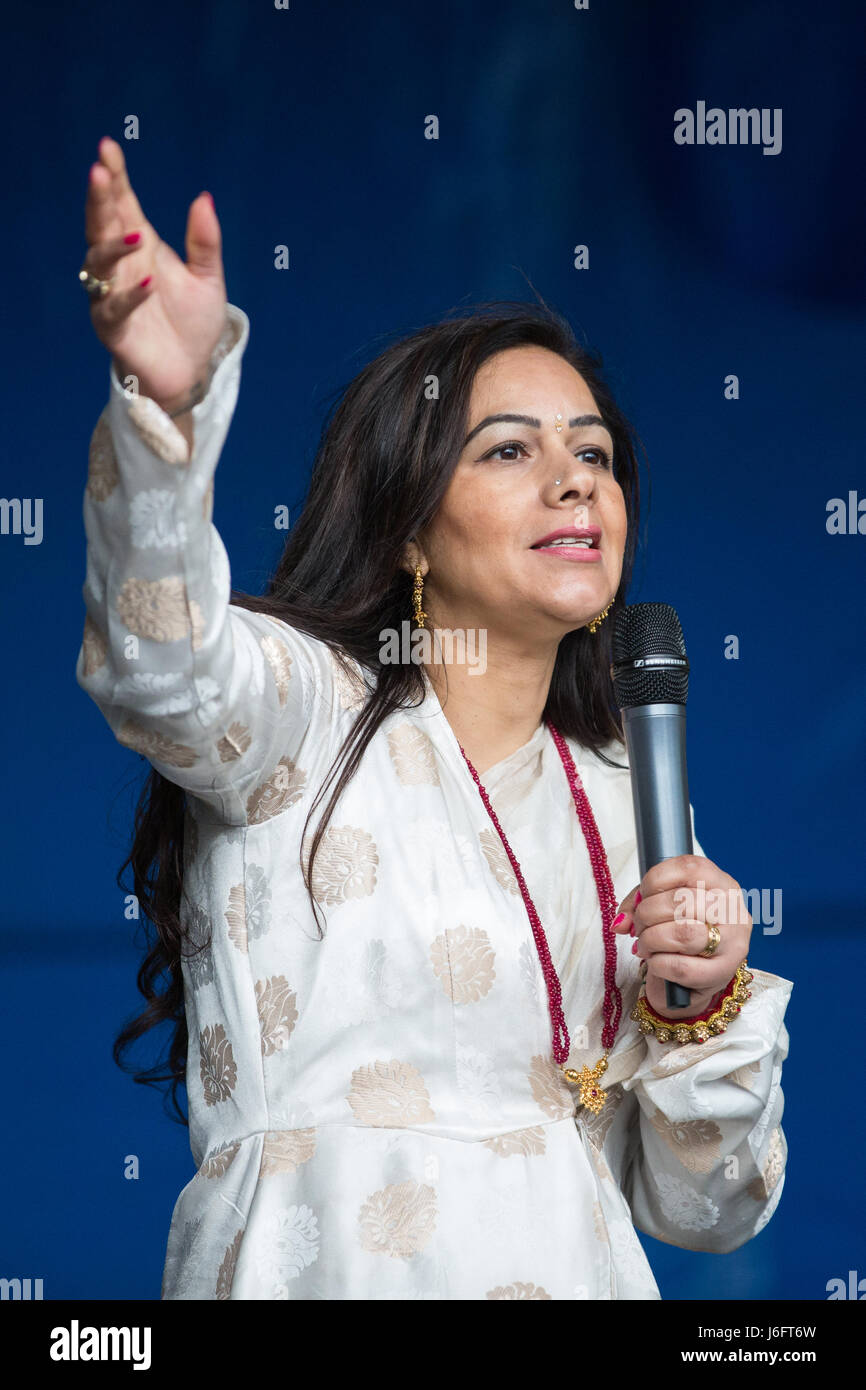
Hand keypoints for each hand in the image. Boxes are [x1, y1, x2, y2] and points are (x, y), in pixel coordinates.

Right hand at [82, 135, 226, 412]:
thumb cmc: (194, 323)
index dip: (115, 176)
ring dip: (114, 247)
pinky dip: (130, 297)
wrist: (191, 371)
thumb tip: (204, 197)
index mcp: (142, 246)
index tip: (108, 147)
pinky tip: (148, 284)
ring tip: (136, 235)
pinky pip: (115, 308)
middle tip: (100, 172)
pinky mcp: (113, 327)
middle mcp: (121, 266)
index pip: (123, 204)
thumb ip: (204, 241)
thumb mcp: (209, 278)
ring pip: (99, 262)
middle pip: (102, 225)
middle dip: (100, 199)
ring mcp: (112, 295)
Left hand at [613, 855, 751, 1019]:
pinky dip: (658, 964)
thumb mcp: (664, 906)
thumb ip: (640, 903)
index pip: (688, 868)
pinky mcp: (723, 972)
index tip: (642, 897)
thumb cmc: (681, 932)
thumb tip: (621, 921)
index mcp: (721, 883)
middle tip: (638, 927)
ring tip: (644, 945)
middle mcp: (733, 909)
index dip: (654, 880)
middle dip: (647, 914)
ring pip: (683, 933)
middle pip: (683, 901)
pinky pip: (682, 967)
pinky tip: (655, 962)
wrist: (695, 978)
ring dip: (651, 939)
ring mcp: (733, 942)